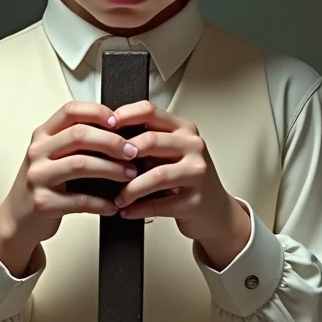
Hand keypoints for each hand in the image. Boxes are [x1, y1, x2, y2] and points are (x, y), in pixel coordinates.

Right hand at [0, 101, 136, 252]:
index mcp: (42, 135)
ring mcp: (38, 177)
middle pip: (79, 135)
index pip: (70, 111)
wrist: (17, 218)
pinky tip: (113, 205)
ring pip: (81, 165)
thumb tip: (117, 131)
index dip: (97, 112)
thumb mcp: (51, 155)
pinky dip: (102, 203)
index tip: (118, 120)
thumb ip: (74, 142)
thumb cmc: (41, 184)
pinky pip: (80, 200)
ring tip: (129, 175)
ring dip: (112, 169)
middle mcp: (38, 152)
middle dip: (112, 141)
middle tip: (133, 150)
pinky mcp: (43, 203)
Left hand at [109, 100, 250, 251]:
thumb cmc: (188, 179)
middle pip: (152, 141)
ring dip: (130, 188)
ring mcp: (197, 173)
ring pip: (157, 175)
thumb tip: (108, 139)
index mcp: (184, 129)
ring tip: (118, 197)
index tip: (106, 126)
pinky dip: (138, 209)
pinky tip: (127, 210)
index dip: (125, 116)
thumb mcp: (171, 153)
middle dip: (123, 154)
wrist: (215, 210)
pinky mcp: (196, 201)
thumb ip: (148, 143)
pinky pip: (160, 205)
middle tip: (106, 166)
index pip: (150, 112)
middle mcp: (193, 147)